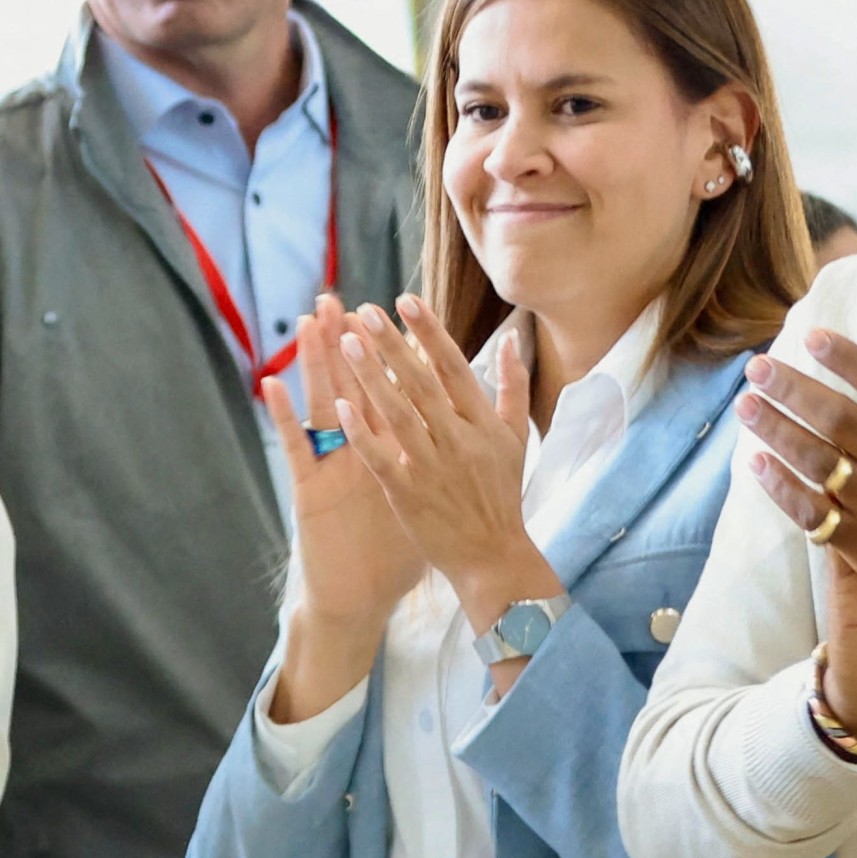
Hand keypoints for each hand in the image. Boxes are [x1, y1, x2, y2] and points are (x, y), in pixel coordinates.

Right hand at [263, 295, 424, 631]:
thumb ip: (443, 466)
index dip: (390, 353)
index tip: (391, 313)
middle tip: (338, 299)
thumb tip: (471, 441)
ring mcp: (329, 466)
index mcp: (388, 450)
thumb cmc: (393, 555)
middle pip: (350, 387)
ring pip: (319, 405)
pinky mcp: (309, 488)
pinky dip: (283, 416)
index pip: (389, 392)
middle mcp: (354, 451)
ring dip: (312, 363)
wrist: (360, 598)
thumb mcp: (423, 502)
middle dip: (346, 343)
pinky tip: (271, 383)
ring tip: (308, 322)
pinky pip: (296, 447)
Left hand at [334, 297, 558, 634]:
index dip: (429, 332)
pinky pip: (381, 457)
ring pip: (397, 413)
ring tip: (346, 343)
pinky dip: (362, 433)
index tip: (405, 300)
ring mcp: (432, 466)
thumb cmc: (501, 495)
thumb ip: (513, 387)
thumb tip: (514, 339)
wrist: (494, 558)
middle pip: (421, 383)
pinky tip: (340, 406)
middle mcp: (459, 440)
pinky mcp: (407, 494)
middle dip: (392, 344)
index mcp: (483, 423)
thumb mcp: (517, 439)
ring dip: (371, 377)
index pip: (453, 367)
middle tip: (365, 311)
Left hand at [740, 332, 856, 723]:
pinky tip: (753, 462)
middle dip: (794, 389)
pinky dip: (779, 484)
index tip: (811, 337)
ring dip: (776, 428)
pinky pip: (809, 509)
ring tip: (744, 405)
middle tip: (756, 369)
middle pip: (842, 417)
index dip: (852, 359)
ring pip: (819, 459)